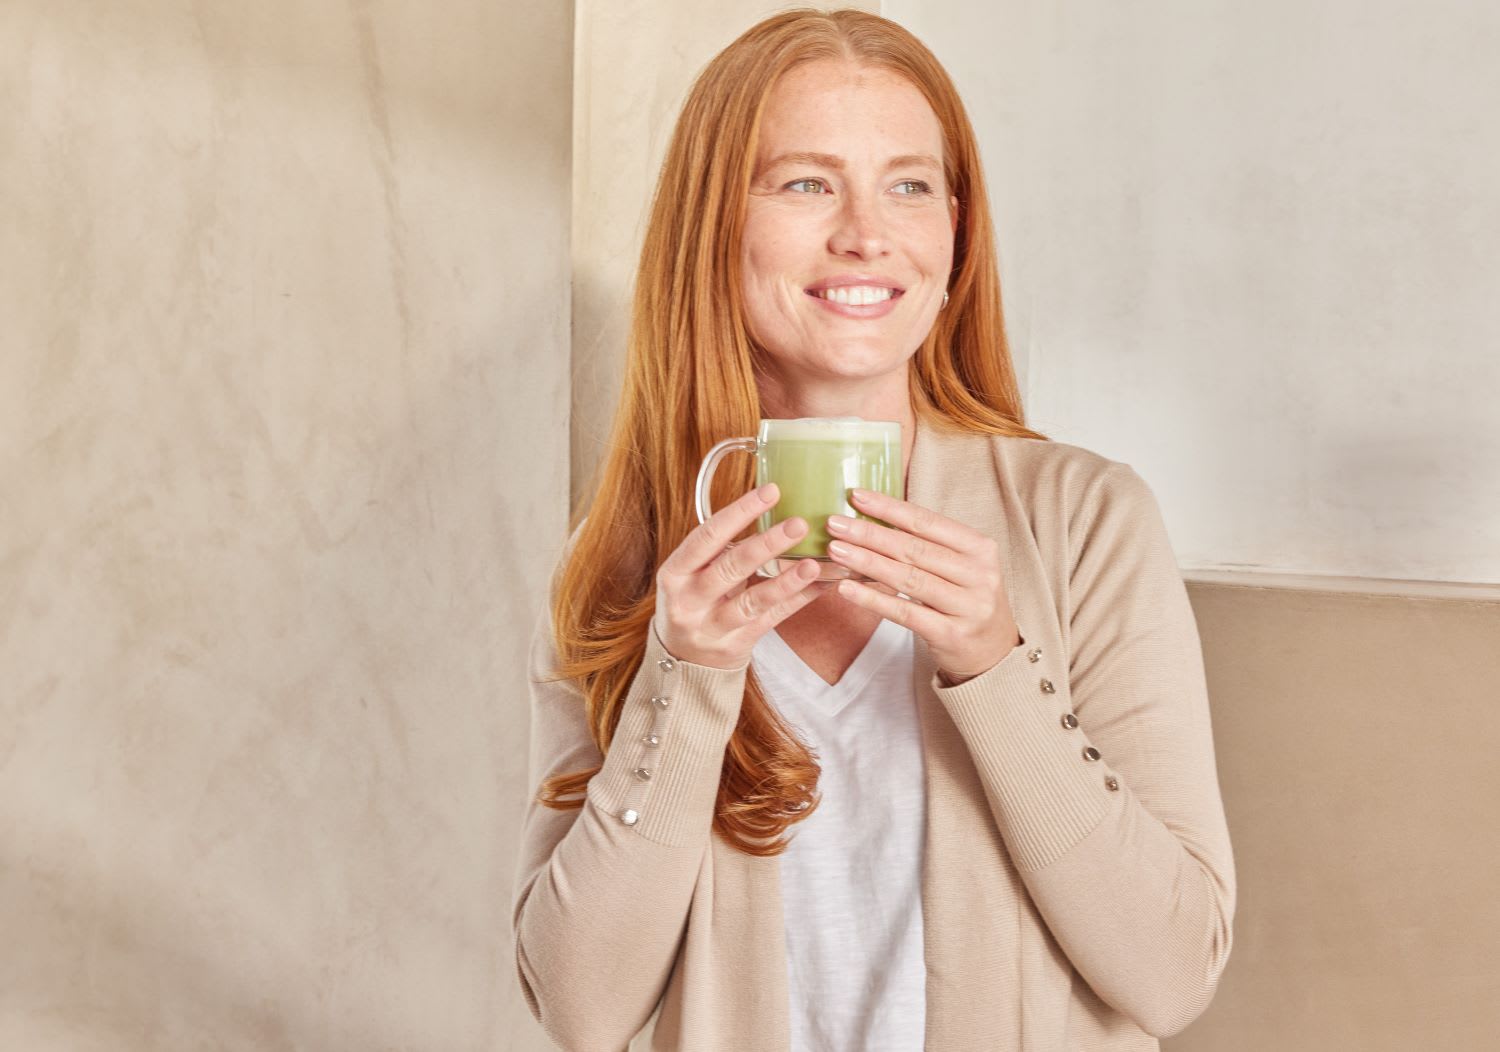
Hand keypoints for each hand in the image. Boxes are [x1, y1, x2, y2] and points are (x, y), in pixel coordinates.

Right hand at [653, 483, 823, 669]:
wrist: (682, 659)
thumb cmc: (692, 601)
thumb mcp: (690, 573)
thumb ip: (719, 548)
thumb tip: (769, 506)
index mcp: (675, 573)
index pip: (707, 536)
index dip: (740, 512)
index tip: (771, 491)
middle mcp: (689, 600)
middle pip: (731, 567)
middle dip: (767, 544)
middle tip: (798, 524)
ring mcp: (712, 627)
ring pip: (753, 600)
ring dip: (786, 581)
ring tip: (813, 563)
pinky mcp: (736, 645)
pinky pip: (771, 620)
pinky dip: (796, 601)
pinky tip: (818, 585)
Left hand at [824, 488, 1021, 683]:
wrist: (994, 651)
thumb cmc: (966, 599)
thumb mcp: (961, 566)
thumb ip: (928, 544)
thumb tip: (874, 517)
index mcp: (980, 548)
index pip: (927, 522)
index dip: (889, 508)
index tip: (856, 496)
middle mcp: (978, 575)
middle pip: (914, 549)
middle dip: (870, 534)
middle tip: (834, 523)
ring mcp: (968, 606)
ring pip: (908, 578)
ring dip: (867, 562)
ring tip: (836, 550)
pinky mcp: (952, 634)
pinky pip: (905, 613)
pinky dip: (873, 599)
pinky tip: (847, 589)